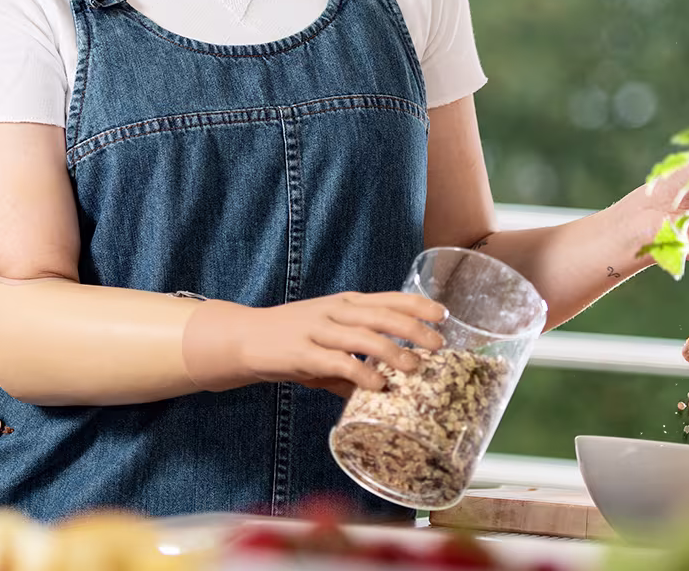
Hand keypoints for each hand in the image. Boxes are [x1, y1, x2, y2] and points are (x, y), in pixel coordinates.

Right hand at [182, 292, 447, 397]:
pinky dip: (361, 373)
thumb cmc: (291, 340)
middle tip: (438, 345)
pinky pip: (337, 362)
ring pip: (363, 336)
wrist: (245, 338)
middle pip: (382, 314)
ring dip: (392, 351)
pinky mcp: (302, 353)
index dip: (417, 305)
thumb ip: (356, 361)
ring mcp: (317, 330)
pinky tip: (378, 385)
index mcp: (345, 303)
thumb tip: (384, 390)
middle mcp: (335, 311)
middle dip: (413, 329)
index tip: (443, 315)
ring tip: (415, 367)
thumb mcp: (328, 341)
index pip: (388, 298)